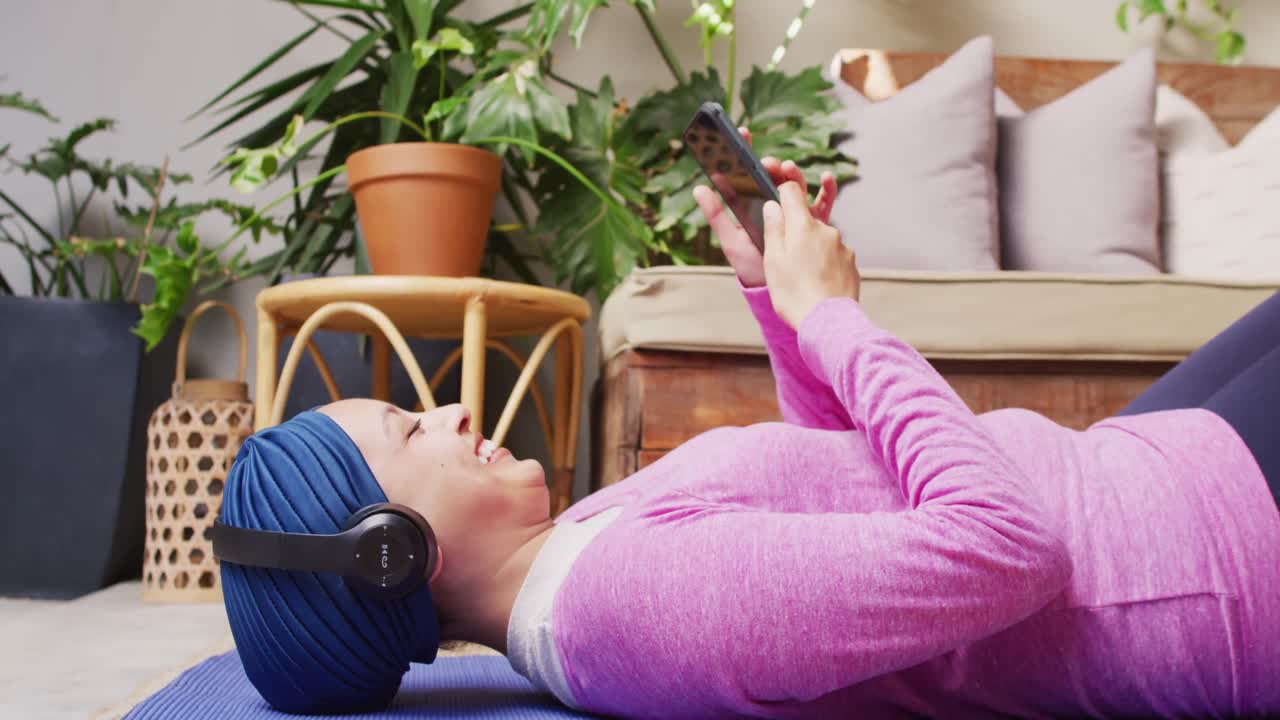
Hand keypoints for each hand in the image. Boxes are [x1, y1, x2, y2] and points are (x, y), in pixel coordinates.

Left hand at [693, 127, 836, 287]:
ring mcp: (794, 212)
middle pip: (775, 177)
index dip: (746, 150)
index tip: (744, 132)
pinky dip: (827, 189)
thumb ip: (716, 214)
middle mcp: (774, 204)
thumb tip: (700, 188)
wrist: (773, 288)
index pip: (748, 173)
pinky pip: (822, 203)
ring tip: (790, 170)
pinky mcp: (811, 223)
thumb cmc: (749, 264)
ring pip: (797, 186)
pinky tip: (826, 179)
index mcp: (753, 203)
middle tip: (770, 164)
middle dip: (773, 166)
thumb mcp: (730, 239)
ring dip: (795, 174)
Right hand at [762, 182, 860, 328]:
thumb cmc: (794, 294)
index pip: (792, 190)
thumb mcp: (773, 260)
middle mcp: (826, 229)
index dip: (781, 188)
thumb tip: (773, 206)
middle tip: (783, 251)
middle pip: (807, 217)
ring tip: (800, 275)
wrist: (828, 322)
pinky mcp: (851, 261)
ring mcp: (842, 245)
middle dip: (794, 227)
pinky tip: (815, 281)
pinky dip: (824, 263)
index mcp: (803, 225)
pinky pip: (833, 254)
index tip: (774, 194)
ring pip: (820, 237)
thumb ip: (774, 229)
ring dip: (810, 248)